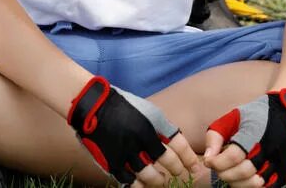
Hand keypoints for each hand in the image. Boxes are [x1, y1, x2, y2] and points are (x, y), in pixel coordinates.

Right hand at [68, 76, 201, 185]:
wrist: (92, 106)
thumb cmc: (122, 106)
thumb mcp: (146, 110)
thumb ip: (162, 127)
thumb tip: (176, 145)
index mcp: (153, 124)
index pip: (179, 145)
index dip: (188, 158)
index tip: (194, 167)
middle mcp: (142, 139)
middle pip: (168, 162)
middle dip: (177, 170)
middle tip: (179, 174)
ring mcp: (127, 153)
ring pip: (151, 176)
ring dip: (159, 180)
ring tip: (161, 180)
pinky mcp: (113, 163)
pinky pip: (130, 182)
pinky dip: (139, 186)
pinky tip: (143, 185)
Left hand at [203, 89, 285, 187]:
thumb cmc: (255, 115)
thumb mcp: (233, 118)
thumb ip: (216, 136)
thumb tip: (207, 157)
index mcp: (255, 133)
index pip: (233, 156)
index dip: (217, 162)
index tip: (209, 162)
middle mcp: (268, 149)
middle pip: (243, 172)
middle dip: (224, 173)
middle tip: (218, 168)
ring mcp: (278, 162)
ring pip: (254, 183)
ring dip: (236, 182)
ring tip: (229, 173)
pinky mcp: (284, 171)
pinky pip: (265, 187)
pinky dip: (250, 186)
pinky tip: (242, 178)